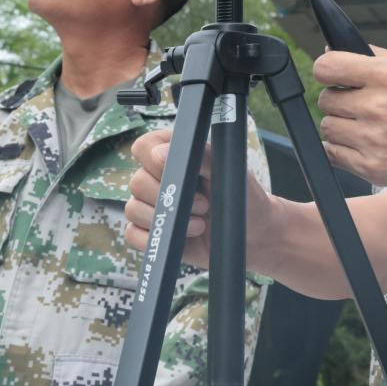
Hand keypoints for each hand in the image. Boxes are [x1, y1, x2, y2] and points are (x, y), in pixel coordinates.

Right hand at [124, 128, 279, 270]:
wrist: (253, 236)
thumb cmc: (243, 198)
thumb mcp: (228, 172)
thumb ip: (200, 156)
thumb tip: (160, 153)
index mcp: (176, 155)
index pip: (145, 146)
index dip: (153, 158)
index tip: (178, 172)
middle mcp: (160, 179)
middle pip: (136, 181)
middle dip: (168, 197)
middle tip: (203, 204)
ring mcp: (154, 207)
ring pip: (133, 209)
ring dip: (166, 219)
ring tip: (199, 223)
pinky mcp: (153, 233)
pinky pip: (133, 235)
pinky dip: (153, 239)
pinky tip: (181, 238)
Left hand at [314, 46, 386, 194]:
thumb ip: (374, 58)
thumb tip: (331, 50)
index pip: (327, 66)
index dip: (328, 70)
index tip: (335, 76)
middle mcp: (378, 106)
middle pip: (326, 99)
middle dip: (341, 101)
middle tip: (363, 105)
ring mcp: (374, 140)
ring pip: (328, 127)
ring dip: (342, 126)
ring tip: (368, 127)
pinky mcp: (373, 168)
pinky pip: (334, 154)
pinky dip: (344, 149)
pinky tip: (366, 145)